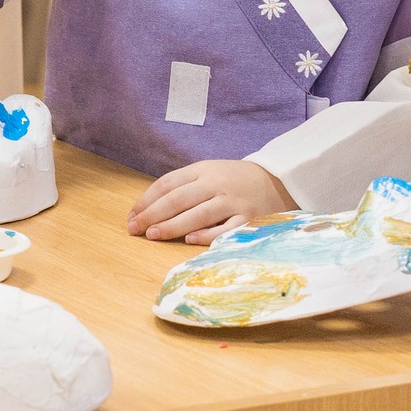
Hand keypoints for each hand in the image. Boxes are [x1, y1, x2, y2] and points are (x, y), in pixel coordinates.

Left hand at [128, 160, 294, 244]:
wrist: (277, 180)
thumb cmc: (233, 180)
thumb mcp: (209, 172)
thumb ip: (183, 186)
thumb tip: (149, 208)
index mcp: (203, 170)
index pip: (168, 184)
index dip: (147, 200)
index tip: (132, 215)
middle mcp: (216, 184)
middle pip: (179, 199)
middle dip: (153, 214)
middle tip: (134, 228)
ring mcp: (233, 202)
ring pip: (198, 214)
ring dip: (172, 225)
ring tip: (153, 235)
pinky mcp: (249, 219)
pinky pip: (225, 229)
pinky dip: (207, 235)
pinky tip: (189, 240)